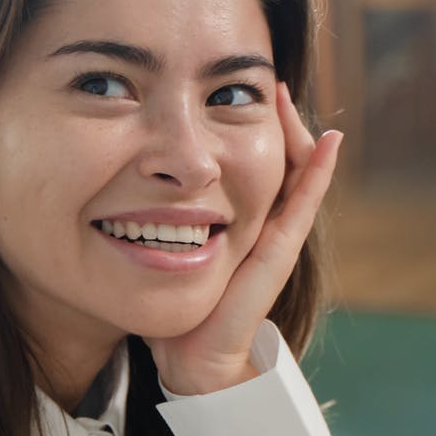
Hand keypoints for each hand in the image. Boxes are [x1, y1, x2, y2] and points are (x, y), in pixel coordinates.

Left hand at [144, 82, 342, 394]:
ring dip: (294, 132)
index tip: (227, 89)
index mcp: (231, 220)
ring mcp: (272, 237)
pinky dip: (318, 172)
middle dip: (269, 120)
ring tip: (283, 94)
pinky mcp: (277, 253)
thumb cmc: (170, 307)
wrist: (189, 355)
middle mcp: (257, 224)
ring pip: (293, 173)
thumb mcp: (151, 248)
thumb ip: (140, 219)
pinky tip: (329, 140)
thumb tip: (106, 186)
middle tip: (262, 81)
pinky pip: (303, 205)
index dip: (239, 125)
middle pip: (272, 159)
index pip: (242, 161)